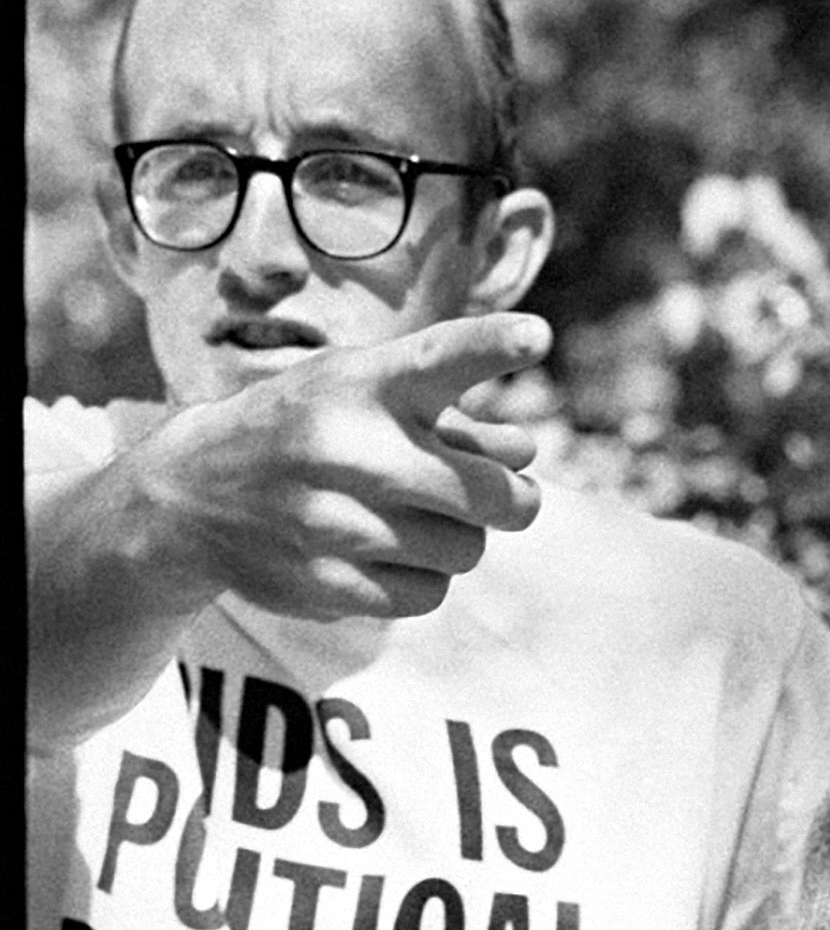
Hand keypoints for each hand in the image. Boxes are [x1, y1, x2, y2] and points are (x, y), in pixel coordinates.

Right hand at [139, 309, 551, 622]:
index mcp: (363, 385)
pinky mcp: (326, 581)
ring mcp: (335, 521)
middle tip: (500, 496)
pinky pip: (429, 594)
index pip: (438, 359)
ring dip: (459, 539)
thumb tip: (525, 452)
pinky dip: (424, 579)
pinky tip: (388, 555)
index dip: (490, 345)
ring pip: (466, 550)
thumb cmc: (308, 430)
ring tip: (418, 519)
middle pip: (492, 496)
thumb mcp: (362, 396)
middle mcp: (350, 448)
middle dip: (513, 500)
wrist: (193, 492)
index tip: (536, 335)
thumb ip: (451, 417)